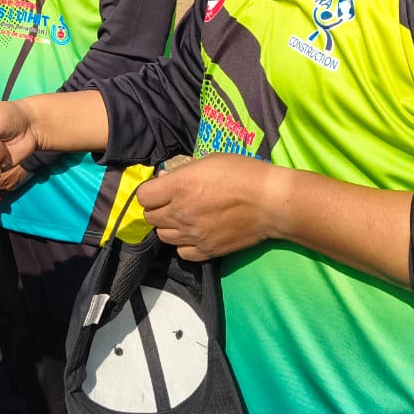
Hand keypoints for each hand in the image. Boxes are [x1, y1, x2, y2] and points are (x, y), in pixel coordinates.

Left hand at [136, 155, 275, 261]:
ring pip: (163, 236)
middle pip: (150, 217)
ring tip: (185, 218)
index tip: (160, 189)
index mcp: (179, 187)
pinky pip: (181, 252)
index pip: (143, 197)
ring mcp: (193, 235)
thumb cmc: (243, 173)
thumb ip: (182, 171)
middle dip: (158, 208)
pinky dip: (184, 244)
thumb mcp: (209, 161)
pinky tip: (195, 233)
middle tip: (173, 202)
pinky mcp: (207, 251)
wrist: (271, 201)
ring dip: (169, 226)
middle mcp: (181, 213)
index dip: (150, 192)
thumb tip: (163, 179)